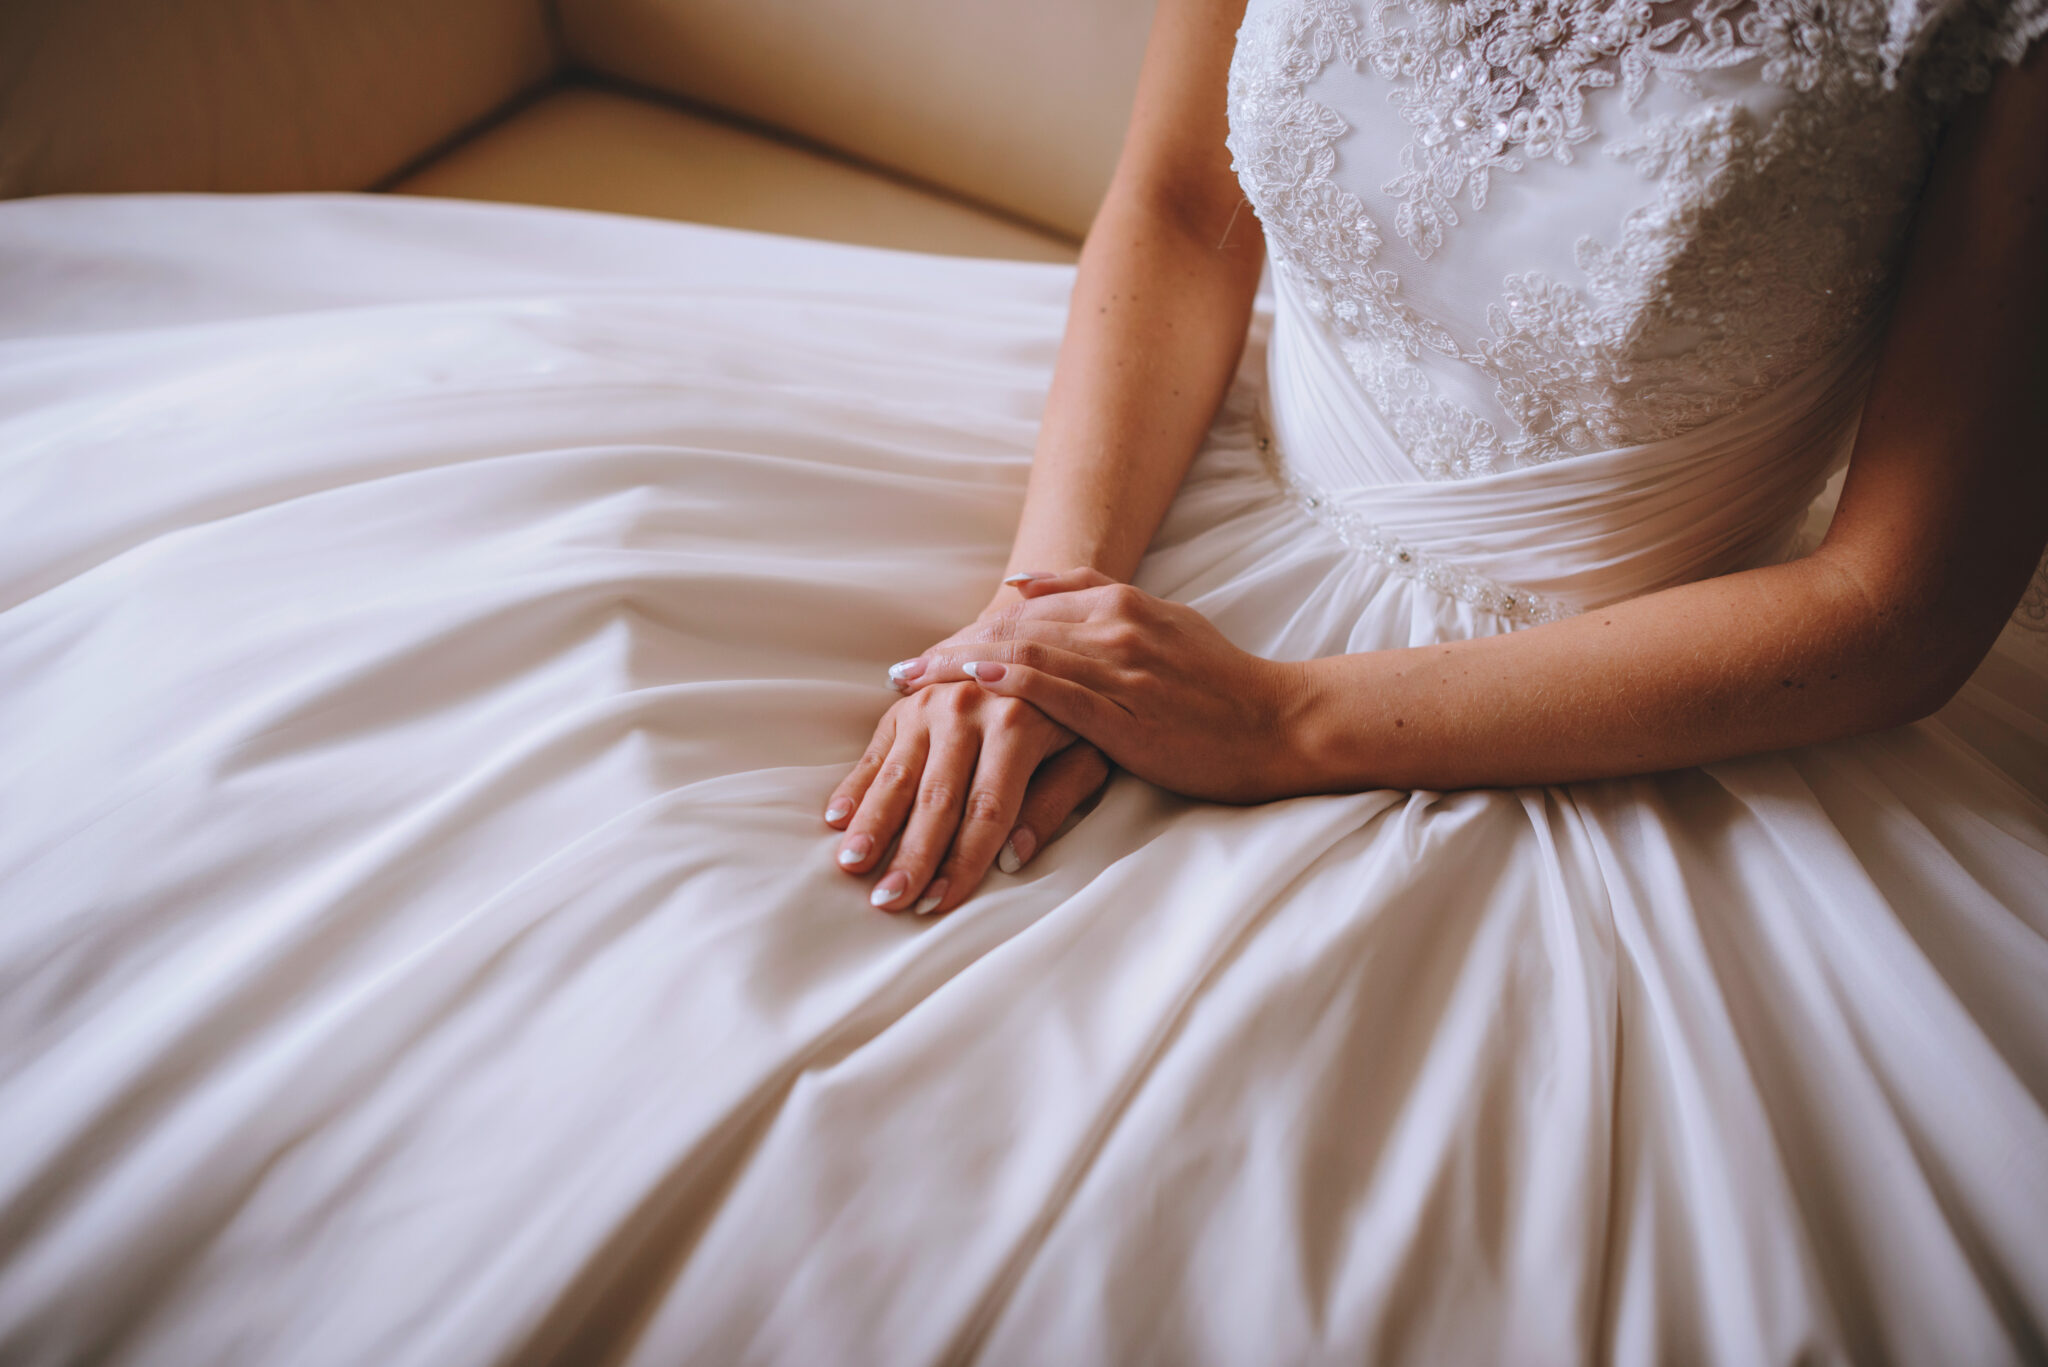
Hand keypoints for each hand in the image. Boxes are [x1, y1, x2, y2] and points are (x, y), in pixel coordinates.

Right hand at [826, 679, 1108, 914]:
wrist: (1037, 642)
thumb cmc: (1069, 712)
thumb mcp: (1087, 751)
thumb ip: (1057, 800)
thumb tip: (1015, 858)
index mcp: (1019, 723)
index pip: (988, 808)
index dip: (964, 861)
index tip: (940, 904)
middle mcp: (969, 709)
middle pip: (937, 798)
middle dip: (912, 854)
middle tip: (890, 900)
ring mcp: (931, 703)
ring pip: (899, 775)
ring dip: (873, 824)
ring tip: (853, 865)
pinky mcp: (905, 704)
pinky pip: (876, 750)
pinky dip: (856, 786)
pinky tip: (837, 819)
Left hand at [892, 569, 1313, 802]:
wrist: (1279, 723)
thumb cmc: (1220, 686)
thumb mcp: (1162, 624)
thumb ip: (1096, 601)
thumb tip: (1023, 587)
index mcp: (1122, 602)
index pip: (1027, 607)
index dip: (971, 628)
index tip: (930, 652)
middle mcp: (1116, 624)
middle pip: (1012, 628)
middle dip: (950, 650)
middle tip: (901, 673)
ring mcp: (1121, 666)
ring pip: (1023, 654)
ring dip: (958, 670)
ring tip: (912, 685)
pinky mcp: (1126, 712)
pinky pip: (1055, 691)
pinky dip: (1006, 685)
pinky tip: (968, 689)